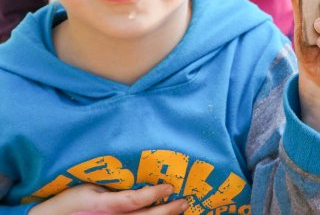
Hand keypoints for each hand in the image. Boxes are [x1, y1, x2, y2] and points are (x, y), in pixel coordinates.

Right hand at [29, 184, 185, 214]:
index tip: (169, 187)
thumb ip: (113, 184)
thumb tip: (139, 173)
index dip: (153, 194)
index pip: (133, 201)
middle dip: (168, 211)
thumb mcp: (88, 187)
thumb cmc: (70, 200)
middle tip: (183, 202)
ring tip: (179, 210)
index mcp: (103, 206)